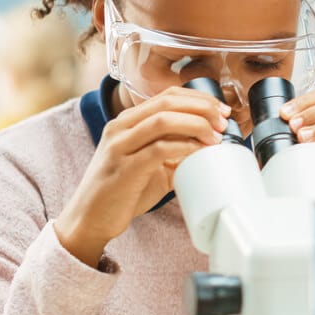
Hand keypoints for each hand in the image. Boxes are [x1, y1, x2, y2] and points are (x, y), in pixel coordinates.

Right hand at [55, 87, 229, 266]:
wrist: (90, 219)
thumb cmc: (123, 191)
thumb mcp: (152, 164)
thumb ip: (175, 151)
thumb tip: (211, 145)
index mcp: (128, 121)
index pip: (168, 95)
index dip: (199, 98)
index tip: (222, 110)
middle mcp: (121, 127)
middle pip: (168, 102)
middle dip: (203, 108)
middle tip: (224, 122)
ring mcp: (120, 146)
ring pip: (163, 120)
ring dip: (196, 124)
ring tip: (216, 137)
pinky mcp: (123, 168)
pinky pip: (159, 149)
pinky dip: (185, 147)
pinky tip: (200, 152)